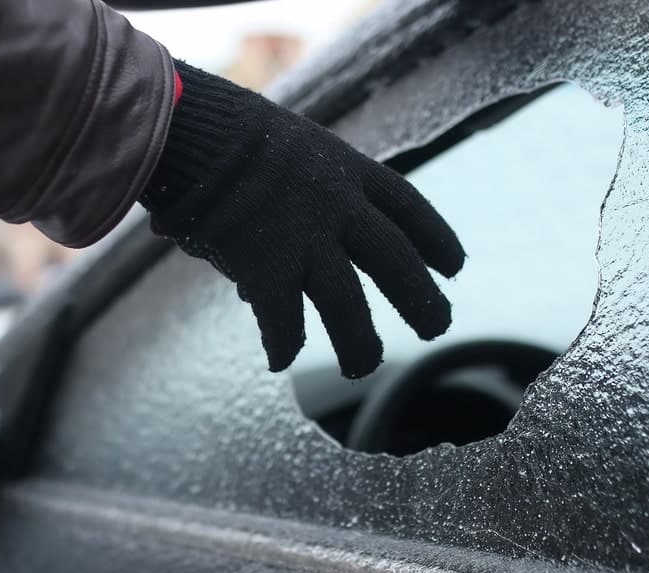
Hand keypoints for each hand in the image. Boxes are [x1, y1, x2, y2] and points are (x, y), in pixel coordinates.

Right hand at [141, 62, 464, 377]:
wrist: (192, 131)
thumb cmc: (225, 134)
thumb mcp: (284, 150)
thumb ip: (295, 203)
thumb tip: (271, 265)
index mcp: (345, 169)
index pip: (407, 206)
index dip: (435, 238)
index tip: (455, 266)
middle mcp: (336, 206)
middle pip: (395, 261)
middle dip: (421, 299)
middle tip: (438, 327)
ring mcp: (305, 238)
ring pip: (348, 306)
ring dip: (360, 344)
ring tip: (363, 366)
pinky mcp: (268, 267)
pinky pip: (285, 321)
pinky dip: (284, 344)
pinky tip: (280, 360)